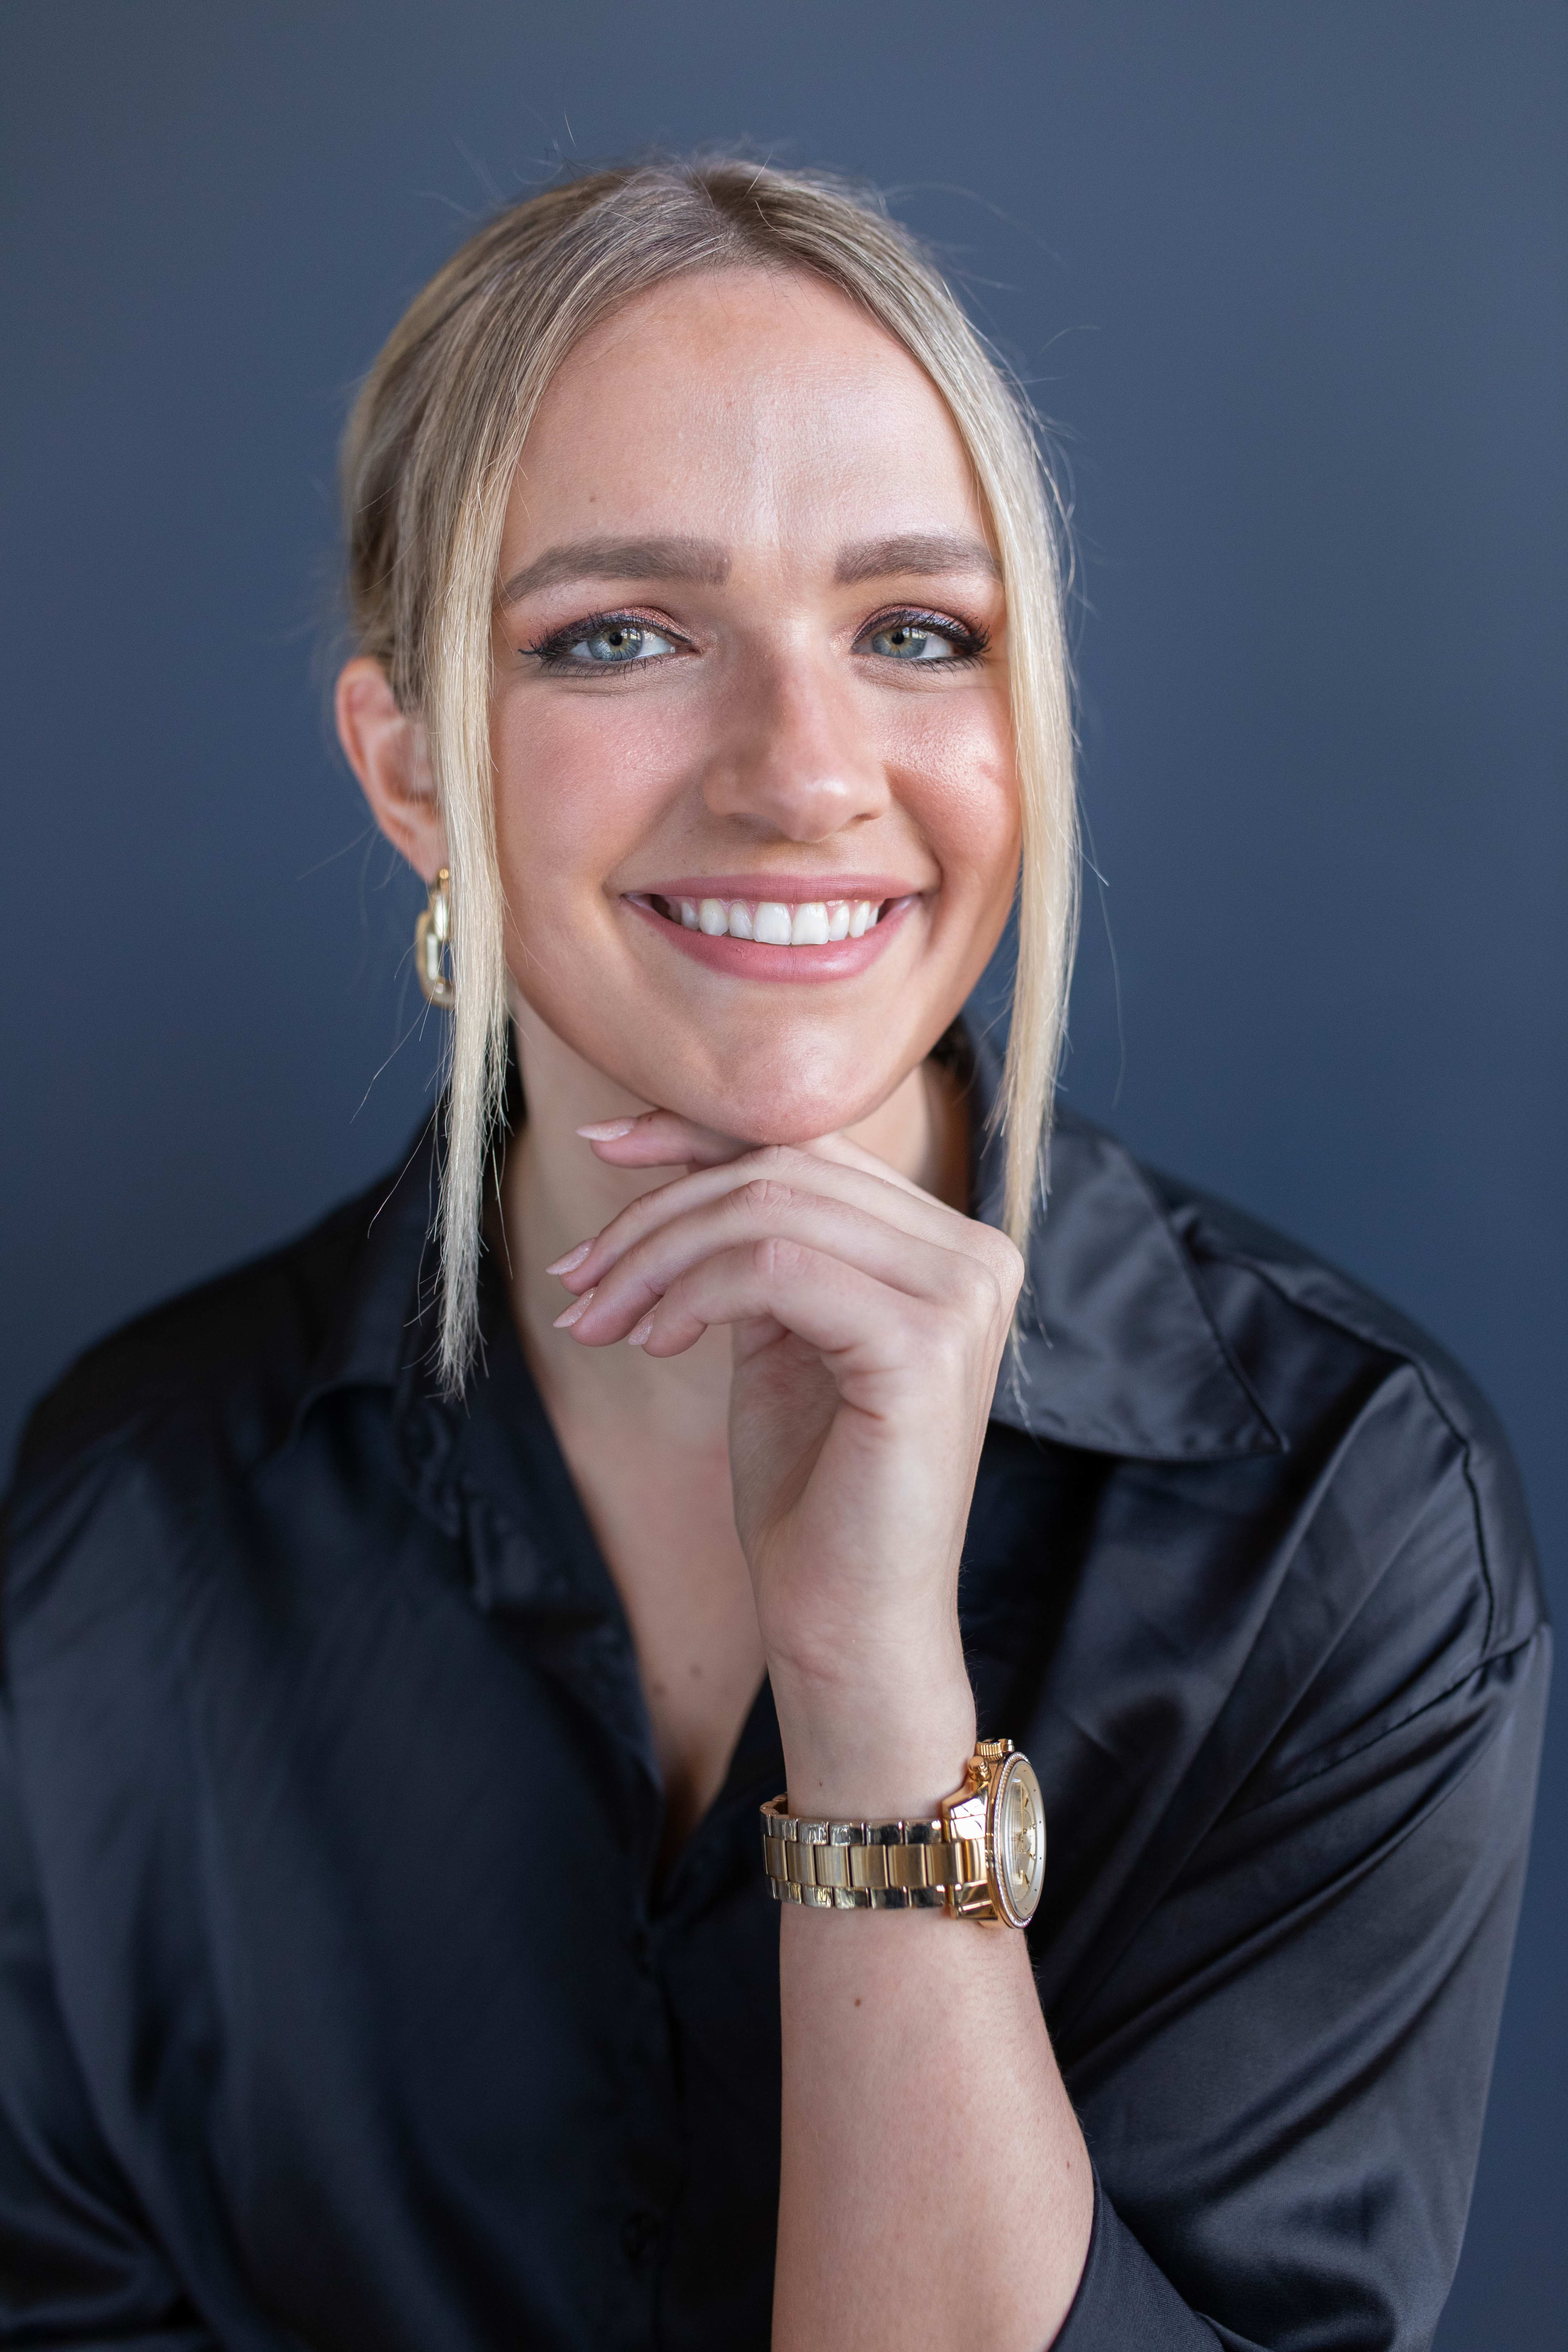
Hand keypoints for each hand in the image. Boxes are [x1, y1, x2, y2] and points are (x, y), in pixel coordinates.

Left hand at [549, 1109, 1023, 1813]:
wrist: (850, 1620)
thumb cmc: (814, 1491)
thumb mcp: (780, 1336)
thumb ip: (762, 1244)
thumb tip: (667, 1153)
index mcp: (952, 1247)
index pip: (811, 1148)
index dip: (697, 1135)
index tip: (602, 1142)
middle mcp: (978, 1257)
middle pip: (783, 1171)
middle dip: (658, 1211)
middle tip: (578, 1278)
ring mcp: (961, 1297)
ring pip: (768, 1212)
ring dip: (657, 1257)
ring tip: (597, 1318)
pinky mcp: (924, 1345)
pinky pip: (774, 1271)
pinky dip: (691, 1294)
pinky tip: (653, 1341)